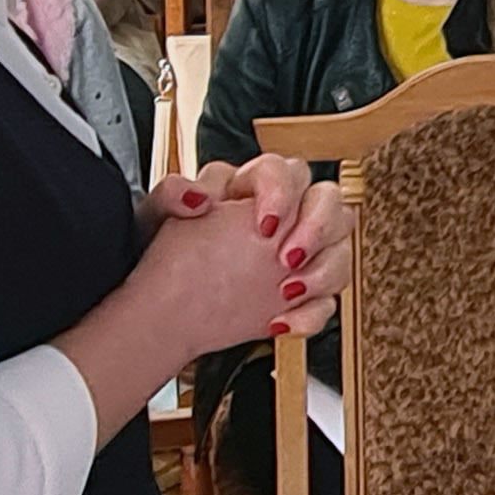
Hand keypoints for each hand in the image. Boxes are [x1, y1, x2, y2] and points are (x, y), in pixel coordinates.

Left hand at [55, 159, 352, 445]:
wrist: (158, 305)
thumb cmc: (161, 252)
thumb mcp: (154, 218)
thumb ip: (172, 193)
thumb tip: (197, 194)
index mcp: (251, 189)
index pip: (285, 171)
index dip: (283, 195)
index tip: (265, 226)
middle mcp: (283, 217)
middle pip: (329, 200)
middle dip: (317, 229)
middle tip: (287, 258)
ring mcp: (296, 256)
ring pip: (340, 249)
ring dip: (325, 272)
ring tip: (288, 292)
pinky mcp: (297, 294)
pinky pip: (326, 301)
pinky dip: (310, 315)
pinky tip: (281, 322)